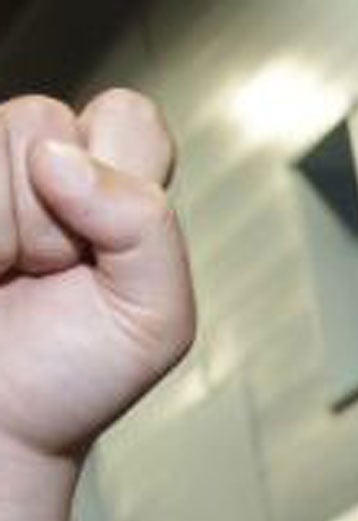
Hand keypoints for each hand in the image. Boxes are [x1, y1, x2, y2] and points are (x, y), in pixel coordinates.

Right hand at [0, 90, 194, 520]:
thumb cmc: (71, 378)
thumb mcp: (156, 318)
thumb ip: (146, 228)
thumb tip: (62, 160)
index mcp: (110, 188)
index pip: (129, 118)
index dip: (118, 169)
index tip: (100, 242)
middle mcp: (38, 165)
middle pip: (41, 123)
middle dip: (49, 215)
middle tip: (45, 274)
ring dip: (0, 229)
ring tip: (3, 277)